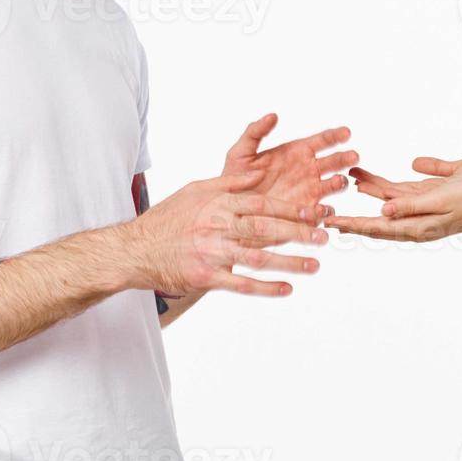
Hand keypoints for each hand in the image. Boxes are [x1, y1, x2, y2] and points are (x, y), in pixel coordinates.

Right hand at [126, 170, 330, 296]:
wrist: (135, 250)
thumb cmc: (167, 218)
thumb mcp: (195, 190)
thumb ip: (228, 182)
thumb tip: (257, 171)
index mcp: (218, 203)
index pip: (262, 203)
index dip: (291, 208)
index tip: (315, 211)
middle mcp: (217, 226)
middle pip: (265, 228)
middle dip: (298, 232)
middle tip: (325, 236)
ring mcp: (212, 253)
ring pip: (257, 258)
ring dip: (289, 262)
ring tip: (315, 265)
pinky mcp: (206, 277)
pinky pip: (241, 284)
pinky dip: (265, 287)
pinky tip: (286, 289)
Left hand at [223, 114, 357, 207]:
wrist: (228, 210)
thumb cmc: (234, 179)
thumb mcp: (240, 153)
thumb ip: (255, 132)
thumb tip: (272, 115)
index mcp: (297, 152)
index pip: (322, 141)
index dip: (335, 136)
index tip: (346, 132)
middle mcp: (308, 171)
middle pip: (334, 162)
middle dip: (345, 158)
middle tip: (353, 156)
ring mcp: (309, 192)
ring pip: (334, 185)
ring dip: (340, 182)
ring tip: (339, 181)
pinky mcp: (305, 214)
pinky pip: (322, 213)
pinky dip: (327, 212)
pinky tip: (325, 210)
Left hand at [322, 173, 461, 241]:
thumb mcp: (441, 201)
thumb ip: (412, 205)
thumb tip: (382, 211)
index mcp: (416, 223)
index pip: (376, 225)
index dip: (351, 224)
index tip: (327, 222)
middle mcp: (420, 213)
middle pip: (380, 208)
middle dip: (355, 203)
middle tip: (329, 199)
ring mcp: (430, 199)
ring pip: (393, 192)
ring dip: (373, 184)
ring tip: (352, 174)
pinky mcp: (442, 185)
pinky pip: (415, 181)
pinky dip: (398, 177)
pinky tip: (390, 170)